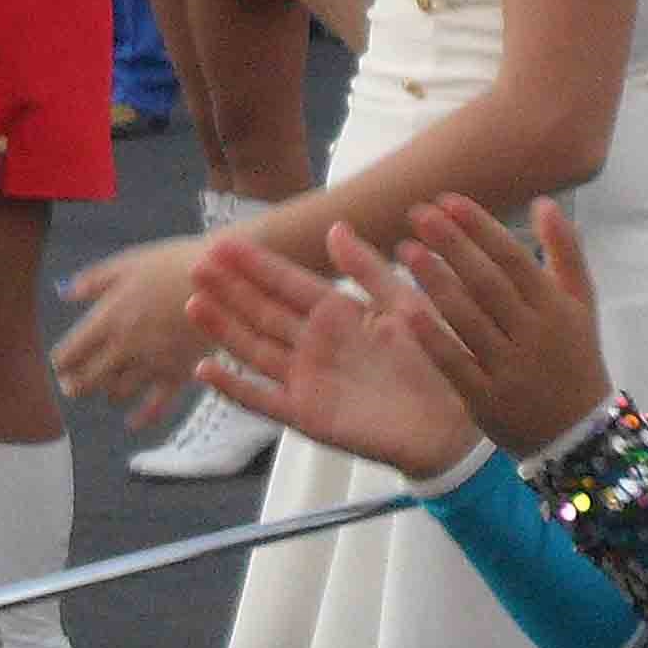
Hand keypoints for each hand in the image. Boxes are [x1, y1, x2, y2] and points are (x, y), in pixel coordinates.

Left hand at [51, 233, 210, 414]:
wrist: (223, 277)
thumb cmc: (173, 263)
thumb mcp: (128, 263)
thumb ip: (93, 280)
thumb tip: (65, 293)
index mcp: (109, 318)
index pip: (70, 353)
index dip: (60, 362)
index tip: (61, 362)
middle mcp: (126, 346)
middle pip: (87, 381)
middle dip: (74, 384)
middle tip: (71, 385)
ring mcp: (152, 363)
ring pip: (117, 394)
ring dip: (106, 393)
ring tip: (106, 388)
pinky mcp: (179, 374)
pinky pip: (156, 407)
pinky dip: (142, 417)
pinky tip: (133, 421)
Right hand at [187, 226, 484, 479]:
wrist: (454, 421)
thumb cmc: (435, 359)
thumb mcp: (404, 304)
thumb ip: (367, 269)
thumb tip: (335, 226)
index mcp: (337, 313)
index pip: (287, 283)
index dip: (256, 265)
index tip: (223, 243)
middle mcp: (314, 343)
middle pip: (262, 312)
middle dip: (230, 290)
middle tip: (195, 266)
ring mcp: (307, 379)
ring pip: (255, 349)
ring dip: (223, 329)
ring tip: (193, 304)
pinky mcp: (306, 415)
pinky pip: (262, 400)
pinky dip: (234, 387)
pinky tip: (205, 368)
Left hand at [387, 196, 617, 459]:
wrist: (579, 434)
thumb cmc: (573, 356)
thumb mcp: (580, 303)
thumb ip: (564, 252)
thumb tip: (543, 202)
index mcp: (554, 307)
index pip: (513, 259)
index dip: (480, 228)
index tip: (447, 200)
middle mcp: (533, 335)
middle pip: (488, 283)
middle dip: (453, 245)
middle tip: (418, 214)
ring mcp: (509, 369)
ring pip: (469, 320)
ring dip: (436, 283)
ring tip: (406, 250)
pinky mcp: (487, 400)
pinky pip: (456, 365)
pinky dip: (432, 339)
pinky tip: (404, 312)